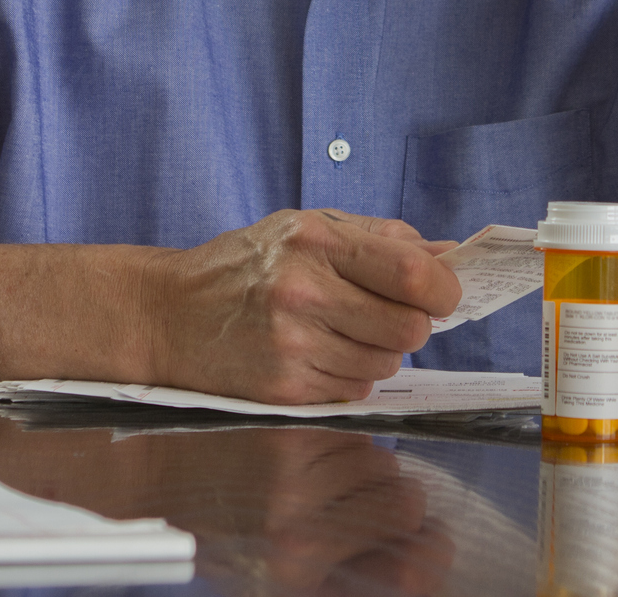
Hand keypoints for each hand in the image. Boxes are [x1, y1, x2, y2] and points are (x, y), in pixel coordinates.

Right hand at [147, 209, 461, 404]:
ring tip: (342, 330)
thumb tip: (451, 255)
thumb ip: (382, 238)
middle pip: (409, 328)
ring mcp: (293, 346)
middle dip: (413, 323)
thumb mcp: (308, 227)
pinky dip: (351, 375)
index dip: (443, 288)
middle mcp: (303, 293)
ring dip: (380, 351)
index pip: (412, 273)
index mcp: (314, 241)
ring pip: (386, 363)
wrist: (166, 315)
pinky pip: (355, 390)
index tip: (443, 293)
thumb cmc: (244, 267)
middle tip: (389, 313)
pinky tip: (320, 354)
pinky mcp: (285, 390)